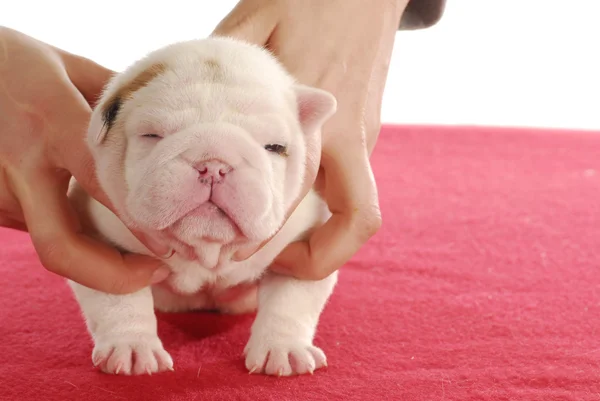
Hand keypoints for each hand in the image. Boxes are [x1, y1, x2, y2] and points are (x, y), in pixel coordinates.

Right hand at [0, 27, 171, 293]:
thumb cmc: (13, 62)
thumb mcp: (69, 65)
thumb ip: (116, 100)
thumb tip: (166, 129)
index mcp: (50, 120)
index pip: (101, 181)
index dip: (138, 221)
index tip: (171, 245)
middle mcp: (21, 163)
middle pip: (60, 246)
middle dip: (111, 276)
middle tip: (154, 274)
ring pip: (53, 242)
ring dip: (97, 256)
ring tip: (139, 251)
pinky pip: (41, 230)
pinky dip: (75, 238)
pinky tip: (99, 226)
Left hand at [214, 0, 407, 278]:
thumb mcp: (255, 22)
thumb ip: (225, 69)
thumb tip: (188, 113)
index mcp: (332, 128)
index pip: (329, 215)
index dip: (300, 257)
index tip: (248, 261)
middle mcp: (354, 139)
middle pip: (344, 222)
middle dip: (304, 255)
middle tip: (246, 257)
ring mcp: (364, 134)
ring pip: (343, 202)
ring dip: (309, 227)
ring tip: (253, 226)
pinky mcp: (363, 124)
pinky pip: (341, 176)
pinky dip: (310, 196)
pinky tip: (271, 182)